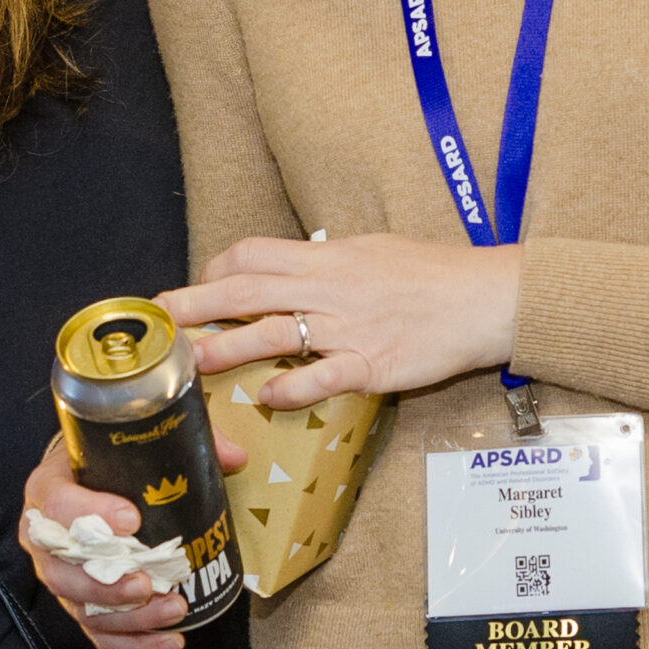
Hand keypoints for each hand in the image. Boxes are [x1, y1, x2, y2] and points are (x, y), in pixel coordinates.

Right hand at [15, 430, 242, 648]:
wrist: (82, 478)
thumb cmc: (102, 460)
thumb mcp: (128, 440)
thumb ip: (177, 440)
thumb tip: (234, 457)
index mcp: (48, 489)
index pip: (57, 503)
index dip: (90, 513)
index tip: (132, 518)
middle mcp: (45, 539)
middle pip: (61, 572)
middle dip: (106, 584)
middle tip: (147, 582)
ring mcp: (61, 577)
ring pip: (82, 609)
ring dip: (129, 617)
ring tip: (174, 609)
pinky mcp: (80, 605)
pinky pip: (100, 634)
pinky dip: (134, 644)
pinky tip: (170, 641)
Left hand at [163, 233, 519, 412]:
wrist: (488, 296)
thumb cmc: (431, 272)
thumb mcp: (370, 250)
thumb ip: (326, 261)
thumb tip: (292, 266)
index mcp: (326, 256)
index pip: (253, 254)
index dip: (215, 269)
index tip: (196, 287)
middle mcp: (330, 287)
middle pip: (247, 290)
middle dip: (196, 303)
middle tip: (160, 319)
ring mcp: (350, 326)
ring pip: (275, 332)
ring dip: (229, 347)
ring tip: (194, 362)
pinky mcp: (375, 363)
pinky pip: (326, 375)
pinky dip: (294, 387)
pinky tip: (268, 399)